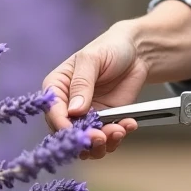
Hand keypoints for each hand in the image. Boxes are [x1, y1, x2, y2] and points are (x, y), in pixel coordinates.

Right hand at [42, 22, 146, 158]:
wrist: (137, 51)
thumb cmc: (110, 47)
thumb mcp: (92, 59)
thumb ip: (82, 83)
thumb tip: (74, 110)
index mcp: (57, 86)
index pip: (53, 111)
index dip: (62, 124)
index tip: (76, 132)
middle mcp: (69, 105)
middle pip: (69, 132)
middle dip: (85, 139)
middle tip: (100, 137)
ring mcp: (88, 115)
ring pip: (87, 141)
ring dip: (102, 143)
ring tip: (118, 131)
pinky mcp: (106, 120)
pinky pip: (108, 137)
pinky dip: (117, 137)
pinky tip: (128, 125)